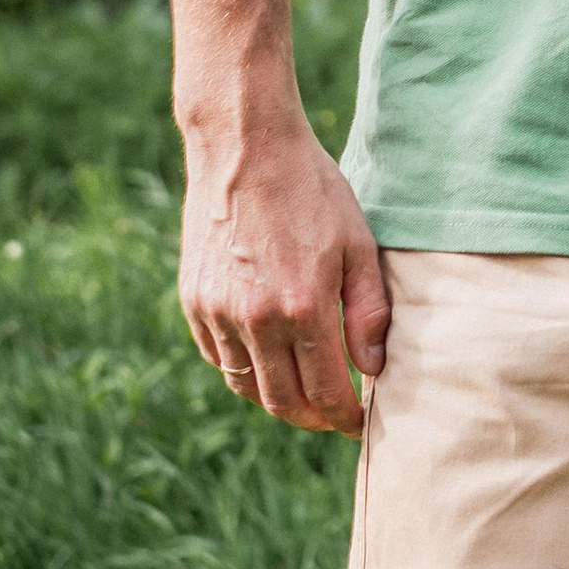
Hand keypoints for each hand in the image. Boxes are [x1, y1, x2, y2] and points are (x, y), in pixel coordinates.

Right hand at [177, 105, 389, 436]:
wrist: (244, 147)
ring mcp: (218, 313)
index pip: (326, 393)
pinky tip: (268, 356)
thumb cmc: (311, 189)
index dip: (346, 418)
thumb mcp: (357, 241)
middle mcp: (256, 320)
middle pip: (283, 403)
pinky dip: (245, 370)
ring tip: (304, 390)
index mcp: (303, 307)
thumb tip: (374, 368)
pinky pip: (220, 358)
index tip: (359, 422)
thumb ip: (368, 311)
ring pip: (247, 388)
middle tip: (333, 413)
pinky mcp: (194, 302)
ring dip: (278, 399)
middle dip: (313, 418)